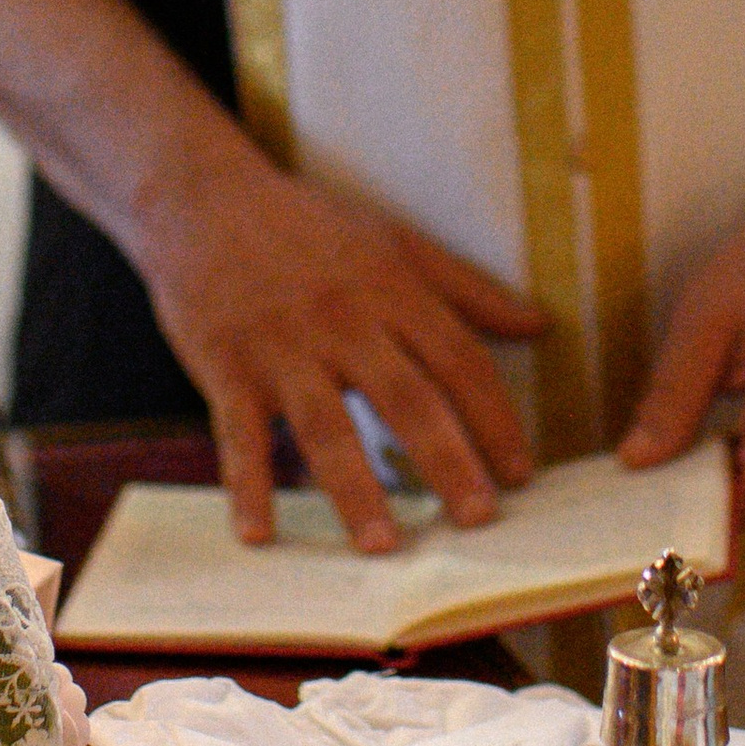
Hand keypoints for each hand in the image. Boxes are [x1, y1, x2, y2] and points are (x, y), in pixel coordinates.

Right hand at [135, 149, 543, 551]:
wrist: (204, 200)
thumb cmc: (309, 225)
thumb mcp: (394, 241)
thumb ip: (466, 288)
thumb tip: (540, 326)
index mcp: (391, 289)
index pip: (458, 360)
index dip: (495, 418)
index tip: (521, 474)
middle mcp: (343, 321)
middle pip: (406, 399)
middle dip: (447, 461)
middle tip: (479, 519)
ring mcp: (282, 349)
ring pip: (326, 427)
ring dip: (356, 489)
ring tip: (384, 545)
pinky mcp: (227, 368)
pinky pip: (239, 435)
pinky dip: (247, 486)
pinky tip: (260, 535)